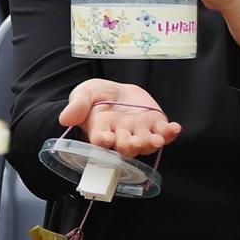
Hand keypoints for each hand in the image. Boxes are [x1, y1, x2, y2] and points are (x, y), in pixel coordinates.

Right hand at [58, 79, 180, 157]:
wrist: (117, 91)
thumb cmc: (97, 96)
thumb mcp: (84, 94)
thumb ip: (77, 105)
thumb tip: (64, 119)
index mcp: (101, 132)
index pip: (101, 141)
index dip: (103, 141)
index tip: (106, 138)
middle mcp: (121, 137)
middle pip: (125, 147)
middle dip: (130, 146)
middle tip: (133, 143)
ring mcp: (139, 133)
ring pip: (145, 144)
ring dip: (151, 143)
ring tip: (156, 140)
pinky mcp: (154, 125)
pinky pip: (163, 133)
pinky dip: (170, 133)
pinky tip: (174, 128)